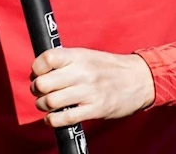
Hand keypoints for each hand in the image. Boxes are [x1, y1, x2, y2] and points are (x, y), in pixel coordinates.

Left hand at [30, 47, 154, 127]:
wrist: (139, 79)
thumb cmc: (109, 67)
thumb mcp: (88, 56)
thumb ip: (67, 61)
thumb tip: (41, 69)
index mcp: (79, 56)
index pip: (47, 58)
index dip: (36, 67)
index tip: (37, 73)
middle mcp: (82, 73)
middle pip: (44, 83)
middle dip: (36, 89)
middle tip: (39, 91)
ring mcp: (88, 92)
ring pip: (51, 102)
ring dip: (43, 106)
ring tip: (46, 104)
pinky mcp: (95, 109)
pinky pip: (65, 118)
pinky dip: (53, 120)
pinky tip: (53, 118)